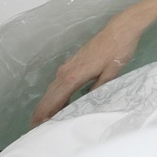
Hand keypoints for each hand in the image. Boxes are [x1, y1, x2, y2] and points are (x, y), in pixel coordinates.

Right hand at [31, 11, 146, 124]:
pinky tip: (60, 101)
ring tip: (45, 119)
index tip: (38, 126)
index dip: (45, 113)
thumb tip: (86, 103)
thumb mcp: (112, 73)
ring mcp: (69, 65)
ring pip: (54, 87)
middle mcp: (67, 71)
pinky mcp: (73, 62)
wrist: (120, 29)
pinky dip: (56, 93)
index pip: (55, 99)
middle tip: (35, 127)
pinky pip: (60, 81)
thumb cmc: (118, 50)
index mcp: (74, 76)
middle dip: (42, 111)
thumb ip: (98, 89)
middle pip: (50, 94)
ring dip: (48, 102)